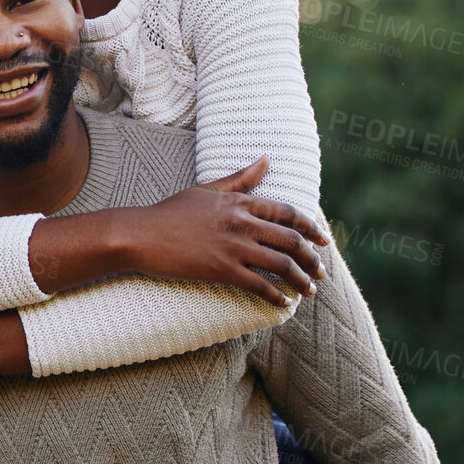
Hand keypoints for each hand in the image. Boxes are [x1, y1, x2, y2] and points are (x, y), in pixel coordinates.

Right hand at [124, 156, 329, 306]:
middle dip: (312, 259)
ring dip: (301, 280)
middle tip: (320, 272)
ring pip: (281, 264)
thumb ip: (239, 179)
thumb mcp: (206, 190)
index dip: (311, 229)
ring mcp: (232, 247)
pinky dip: (276, 296)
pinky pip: (259, 285)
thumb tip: (266, 159)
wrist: (139, 234)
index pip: (288, 214)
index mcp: (240, 203)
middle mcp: (242, 223)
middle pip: (291, 241)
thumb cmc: (169, 212)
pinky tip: (284, 304)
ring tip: (309, 291)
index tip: (324, 241)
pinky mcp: (221, 269)